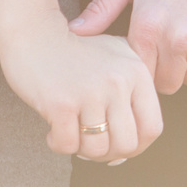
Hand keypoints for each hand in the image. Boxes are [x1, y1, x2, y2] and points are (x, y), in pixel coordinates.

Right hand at [0, 18, 163, 164]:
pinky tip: (53, 130)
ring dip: (82, 150)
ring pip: (97, 150)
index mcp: (137, 72)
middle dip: (108, 154)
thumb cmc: (76, 52)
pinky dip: (58, 144)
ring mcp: (91, 92)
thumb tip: (129, 151)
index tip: (118, 147)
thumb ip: (132, 98)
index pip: (152, 127)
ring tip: (71, 133)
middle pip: (127, 145)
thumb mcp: (117, 60)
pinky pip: (67, 146)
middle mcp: (118, 82)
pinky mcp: (61, 103)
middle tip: (90, 144)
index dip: (137, 146)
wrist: (34, 32)